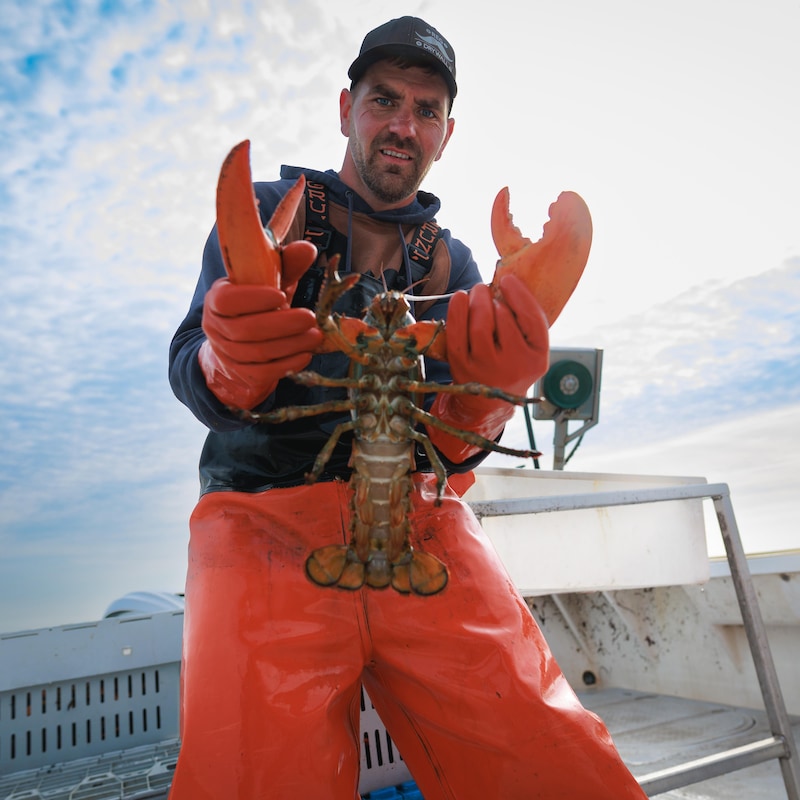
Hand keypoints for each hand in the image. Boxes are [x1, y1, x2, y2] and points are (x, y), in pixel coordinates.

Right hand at [199, 274, 323, 409]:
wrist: (238, 343)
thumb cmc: (259, 304)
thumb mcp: (270, 282)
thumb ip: (287, 265)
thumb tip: (307, 249)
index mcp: (218, 298)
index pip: (227, 300)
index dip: (253, 299)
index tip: (281, 295)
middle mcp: (216, 327)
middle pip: (246, 330)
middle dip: (282, 325)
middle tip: (310, 318)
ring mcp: (226, 353)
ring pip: (258, 353)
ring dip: (290, 345)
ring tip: (316, 335)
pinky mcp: (240, 373)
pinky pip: (264, 372)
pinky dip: (288, 364)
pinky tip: (306, 354)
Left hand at [427, 273, 548, 461]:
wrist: (490, 400)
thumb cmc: (512, 362)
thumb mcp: (530, 348)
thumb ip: (528, 321)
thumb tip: (509, 282)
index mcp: (537, 358)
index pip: (532, 319)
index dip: (519, 295)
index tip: (508, 280)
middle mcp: (514, 365)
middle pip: (503, 319)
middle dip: (492, 296)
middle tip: (485, 288)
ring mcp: (486, 367)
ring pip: (480, 325)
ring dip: (476, 301)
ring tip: (476, 292)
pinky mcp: (462, 367)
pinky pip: (457, 334)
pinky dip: (456, 311)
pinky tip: (459, 297)